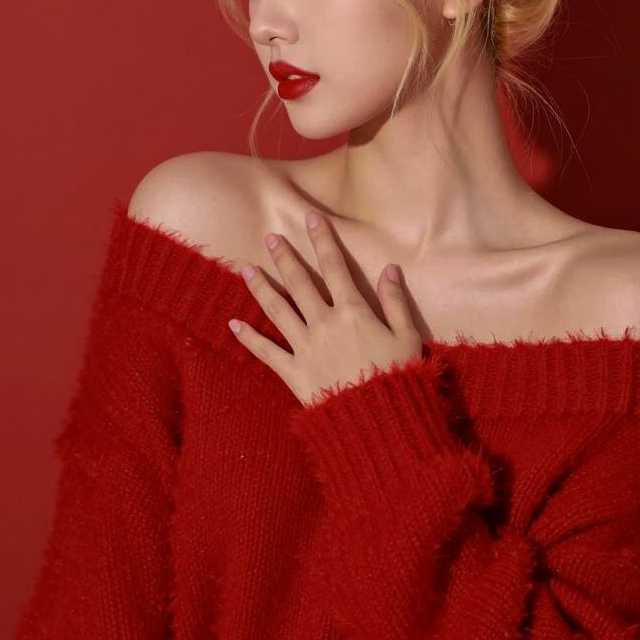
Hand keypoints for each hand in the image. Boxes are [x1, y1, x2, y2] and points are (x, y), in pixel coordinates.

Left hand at [227, 209, 423, 407]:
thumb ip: (396, 300)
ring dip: (260, 287)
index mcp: (353, 311)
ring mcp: (305, 347)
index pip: (334, 266)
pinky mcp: (293, 373)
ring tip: (245, 269)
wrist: (378, 421)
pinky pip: (266, 352)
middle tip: (270, 237)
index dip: (322, 240)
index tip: (310, 217)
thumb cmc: (398, 377)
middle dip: (284, 257)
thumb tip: (390, 268)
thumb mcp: (407, 336)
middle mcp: (324, 323)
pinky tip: (232, 324)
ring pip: (277, 310)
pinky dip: (248, 338)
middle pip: (299, 282)